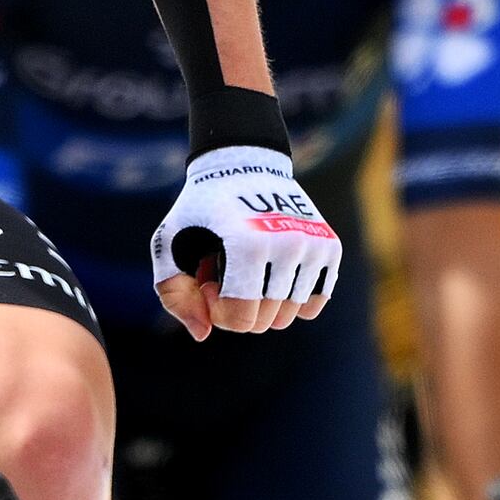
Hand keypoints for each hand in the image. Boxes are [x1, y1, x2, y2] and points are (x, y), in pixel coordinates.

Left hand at [153, 143, 342, 337]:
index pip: (240, 319)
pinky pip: (315, 303)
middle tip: (225, 272)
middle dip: (238, 305)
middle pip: (266, 320)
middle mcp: (288, 245)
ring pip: (290, 315)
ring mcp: (313, 245)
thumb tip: (204, 334)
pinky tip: (272, 275)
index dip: (217, 311)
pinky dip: (293, 299)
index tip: (208, 282)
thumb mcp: (169, 242)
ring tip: (246, 269)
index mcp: (248, 246)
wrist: (243, 165)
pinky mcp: (330, 246)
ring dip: (263, 301)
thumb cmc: (200, 209)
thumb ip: (174, 293)